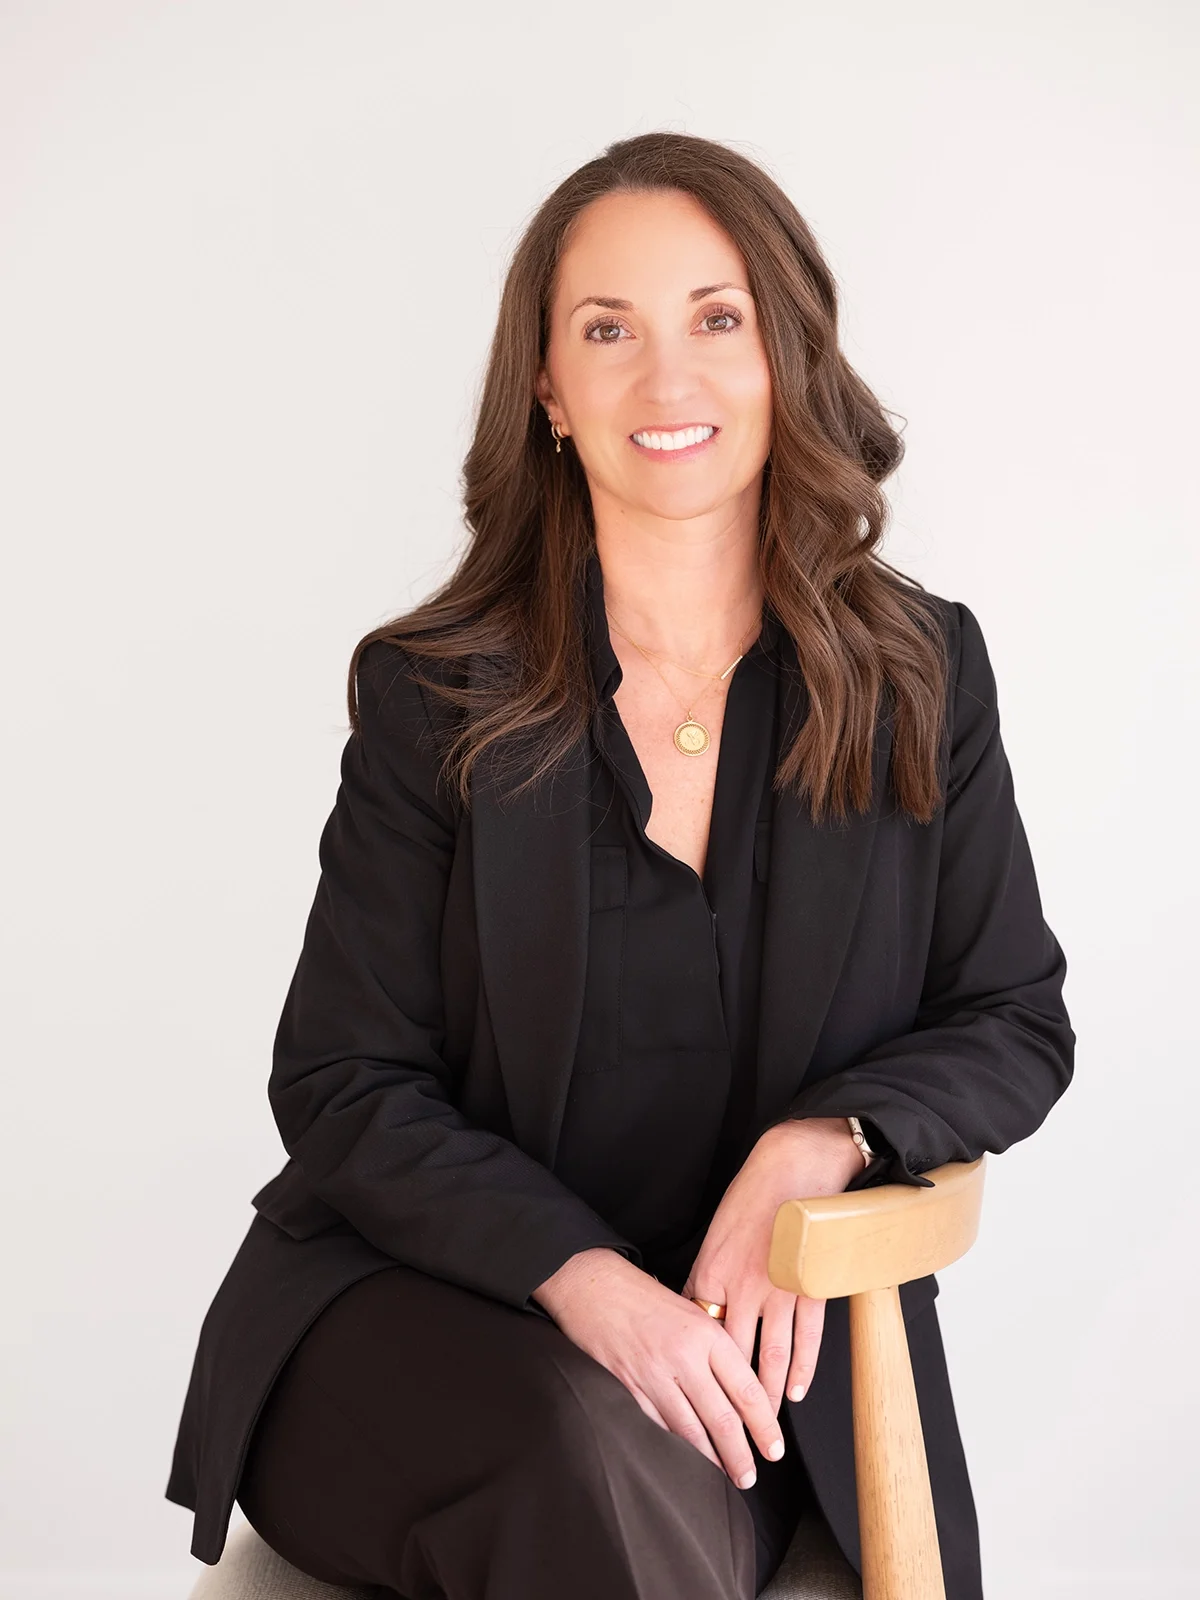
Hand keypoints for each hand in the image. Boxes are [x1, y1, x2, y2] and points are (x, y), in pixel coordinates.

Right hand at [531, 1245, 786, 1490]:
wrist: (592, 1284)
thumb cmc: (643, 1295)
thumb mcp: (690, 1310)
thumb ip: (715, 1347)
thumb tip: (739, 1391)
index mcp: (706, 1334)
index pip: (746, 1389)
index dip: (764, 1425)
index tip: (774, 1449)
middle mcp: (683, 1357)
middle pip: (721, 1418)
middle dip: (740, 1455)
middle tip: (750, 1477)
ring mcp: (653, 1375)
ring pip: (690, 1430)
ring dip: (709, 1460)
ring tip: (724, 1477)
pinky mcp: (627, 1387)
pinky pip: (657, 1426)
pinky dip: (674, 1447)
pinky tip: (684, 1461)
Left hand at [681, 1117, 864, 1417]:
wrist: (796, 1165)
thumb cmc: (753, 1195)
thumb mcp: (717, 1234)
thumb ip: (709, 1274)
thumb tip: (700, 1309)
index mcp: (711, 1272)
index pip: (700, 1334)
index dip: (697, 1368)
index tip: (695, 1392)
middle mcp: (741, 1288)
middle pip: (731, 1357)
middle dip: (729, 1397)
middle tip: (729, 1430)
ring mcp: (778, 1291)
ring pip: (769, 1357)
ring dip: (766, 1396)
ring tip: (763, 1425)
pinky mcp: (809, 1288)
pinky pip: (805, 1340)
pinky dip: (801, 1369)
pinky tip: (794, 1391)